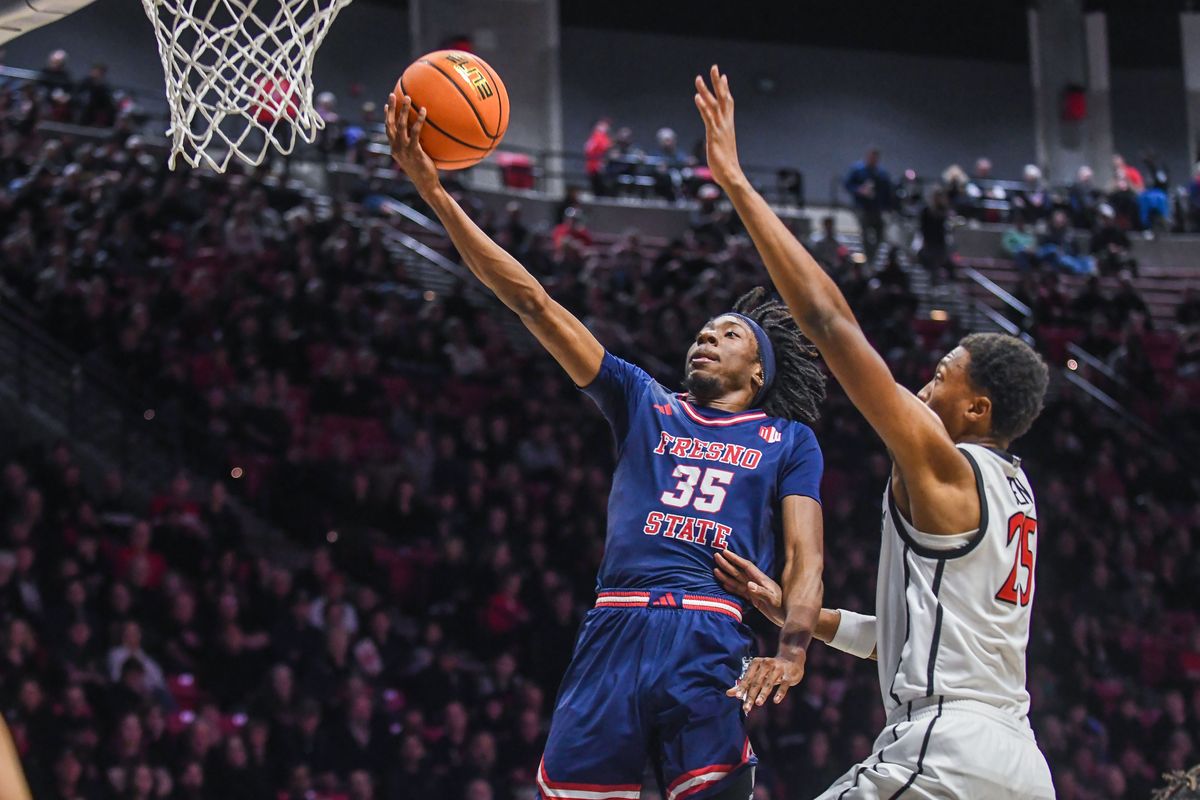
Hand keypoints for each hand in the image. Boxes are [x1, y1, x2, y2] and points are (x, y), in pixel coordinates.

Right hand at [385, 93, 438, 193]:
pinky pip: (416, 132)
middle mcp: (396, 148)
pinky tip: (423, 111)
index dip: (387, 117)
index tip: (387, 105)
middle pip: (390, 124)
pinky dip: (419, 120)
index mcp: (394, 149)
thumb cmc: (422, 172)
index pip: (388, 130)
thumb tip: (420, 136)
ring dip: (403, 110)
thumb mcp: (414, 158)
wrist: (426, 185)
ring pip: (401, 126)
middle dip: (391, 108)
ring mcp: (404, 150)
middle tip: (392, 94)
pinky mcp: (415, 152)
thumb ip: (413, 147)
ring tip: (408, 98)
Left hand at [693, 65, 744, 190]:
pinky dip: (702, 106)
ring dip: (705, 90)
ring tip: (698, 78)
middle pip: (722, 98)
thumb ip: (719, 140)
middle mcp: (726, 123)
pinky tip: (697, 97)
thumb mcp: (722, 148)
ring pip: (713, 104)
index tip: (723, 76)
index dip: (725, 89)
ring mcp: (720, 128)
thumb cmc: (726, 166)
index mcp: (728, 125)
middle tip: (714, 67)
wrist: (731, 175)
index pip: (727, 103)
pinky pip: (708, 117)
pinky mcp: (714, 135)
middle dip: (717, 82)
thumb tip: (717, 142)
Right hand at [714, 550, 783, 626]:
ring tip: (715, 569)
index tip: (725, 552)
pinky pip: (739, 591)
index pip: (746, 566)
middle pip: (739, 571)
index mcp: (761, 580)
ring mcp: (754, 590)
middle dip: (727, 564)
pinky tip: (724, 584)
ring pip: (737, 581)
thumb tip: (748, 584)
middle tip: (715, 556)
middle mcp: (756, 583)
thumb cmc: (782, 608)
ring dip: (726, 575)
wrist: (787, 618)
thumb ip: (761, 592)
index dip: (735, 559)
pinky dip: (731, 587)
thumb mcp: (773, 600)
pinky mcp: (753, 599)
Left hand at [727, 653, 805, 713]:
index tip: (737, 696)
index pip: (748, 677)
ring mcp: (778, 669)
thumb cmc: (770, 669)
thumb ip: (744, 684)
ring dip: (763, 693)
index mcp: (756, 663)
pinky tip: (776, 700)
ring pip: (769, 683)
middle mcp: (766, 664)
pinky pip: (784, 684)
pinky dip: (780, 692)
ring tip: (758, 703)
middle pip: (757, 682)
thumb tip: (728, 693)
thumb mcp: (757, 674)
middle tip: (746, 707)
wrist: (791, 659)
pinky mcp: (788, 675)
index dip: (742, 687)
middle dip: (751, 695)